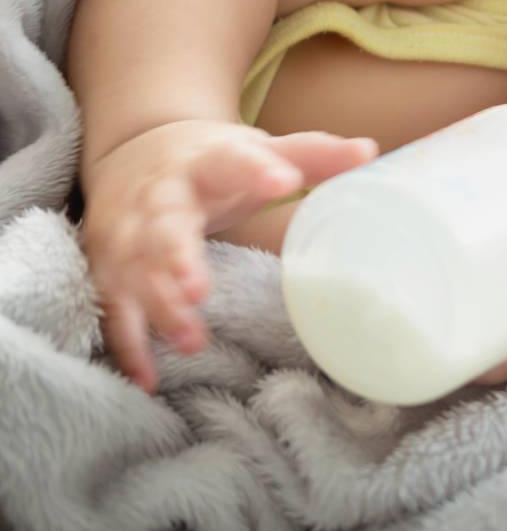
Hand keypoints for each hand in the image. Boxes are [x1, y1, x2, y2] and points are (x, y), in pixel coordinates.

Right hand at [81, 120, 377, 392]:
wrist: (133, 153)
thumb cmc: (212, 161)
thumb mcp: (254, 151)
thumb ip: (310, 155)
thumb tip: (370, 151)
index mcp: (207, 162)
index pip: (234, 162)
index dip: (258, 170)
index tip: (284, 180)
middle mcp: (160, 198)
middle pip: (165, 226)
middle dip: (177, 257)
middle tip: (199, 289)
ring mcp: (128, 235)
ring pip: (137, 273)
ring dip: (160, 308)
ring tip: (192, 340)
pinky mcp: (111, 269)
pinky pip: (114, 311)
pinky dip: (129, 345)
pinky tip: (149, 379)